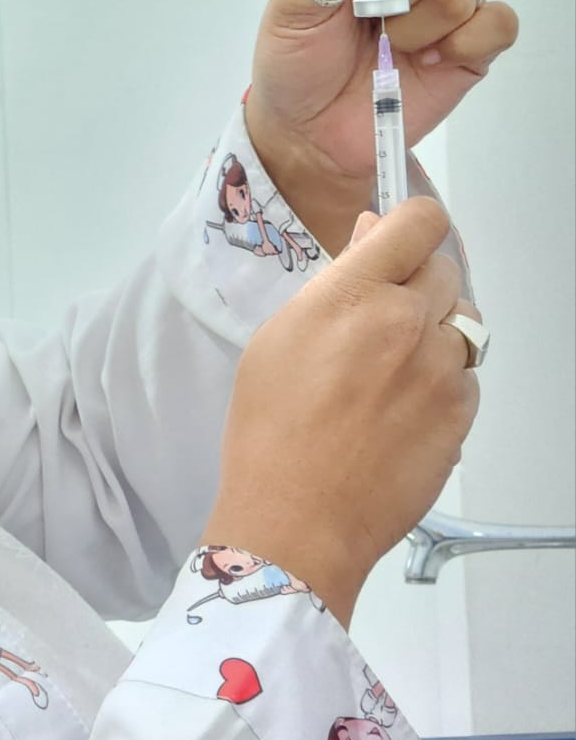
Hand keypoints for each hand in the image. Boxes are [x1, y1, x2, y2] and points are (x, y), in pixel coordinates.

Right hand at [200, 197, 481, 630]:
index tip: (403, 233)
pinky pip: (467, 376)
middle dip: (418, 282)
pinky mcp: (462, 415)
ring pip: (463, 323)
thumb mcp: (279, 337)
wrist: (298, 517)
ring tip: (390, 370)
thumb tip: (371, 241)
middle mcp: (406, 324)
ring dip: (436, 332)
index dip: (412, 222)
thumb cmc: (271, 432)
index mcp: (351, 295)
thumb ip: (336, 282)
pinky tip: (400, 408)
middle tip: (382, 314)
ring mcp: (442, 372)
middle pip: (445, 269)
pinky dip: (443, 381)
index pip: (417, 222)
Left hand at [245, 0, 518, 242]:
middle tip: (370, 15)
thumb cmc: (294, 64)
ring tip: (386, 48)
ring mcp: (444, 11)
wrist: (307, 133)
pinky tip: (426, 61)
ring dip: (417, 25)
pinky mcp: (469, 50)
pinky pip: (497, 25)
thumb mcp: (291, 13)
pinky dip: (464, 42)